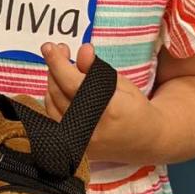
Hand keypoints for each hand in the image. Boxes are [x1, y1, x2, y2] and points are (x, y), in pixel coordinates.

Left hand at [41, 42, 161, 158]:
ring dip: (52, 81)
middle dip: (54, 68)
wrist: (145, 141)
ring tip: (62, 67)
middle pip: (58, 92)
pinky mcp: (74, 146)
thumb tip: (82, 50)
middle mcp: (91, 129)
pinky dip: (53, 98)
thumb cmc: (136, 110)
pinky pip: (53, 117)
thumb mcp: (123, 84)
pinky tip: (60, 86)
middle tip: (58, 51)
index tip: (49, 47)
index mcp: (108, 111)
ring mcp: (81, 141)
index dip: (58, 63)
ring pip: (52, 104)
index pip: (73, 83)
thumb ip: (98, 69)